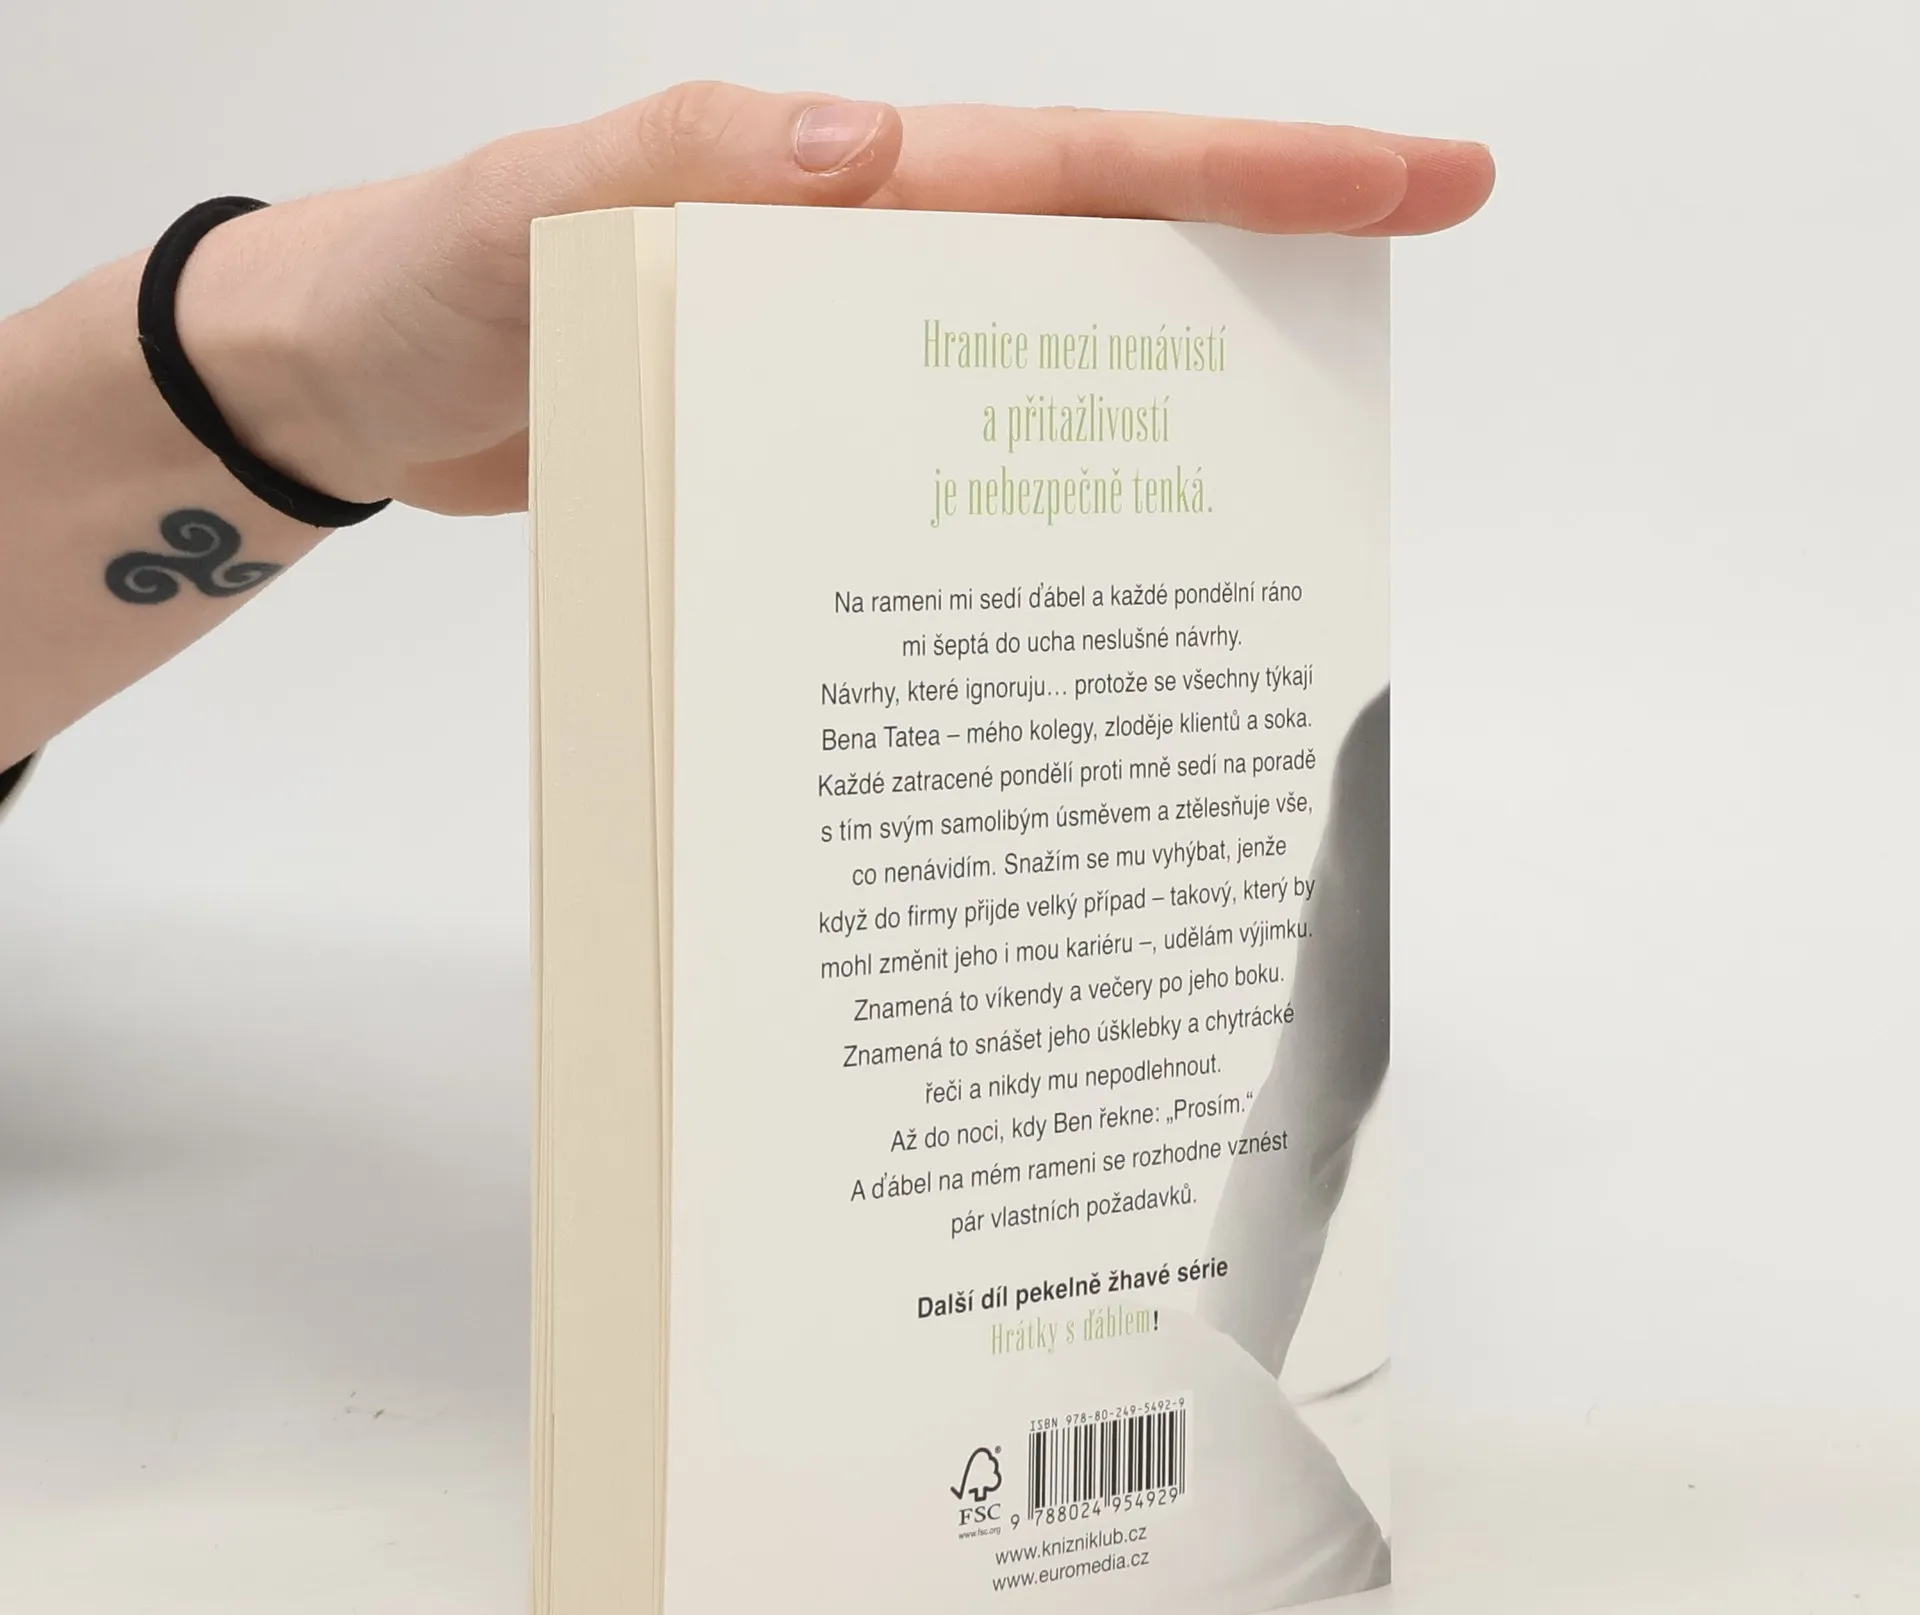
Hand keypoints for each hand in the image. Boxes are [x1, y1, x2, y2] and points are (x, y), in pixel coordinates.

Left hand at [179, 85, 1492, 516]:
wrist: (362, 389)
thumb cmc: (430, 284)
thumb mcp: (532, 209)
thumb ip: (684, 164)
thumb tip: (877, 154)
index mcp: (841, 191)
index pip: (1079, 170)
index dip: (1251, 176)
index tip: (1410, 179)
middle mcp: (868, 271)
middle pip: (1106, 267)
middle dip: (1262, 281)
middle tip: (1400, 314)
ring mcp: (847, 370)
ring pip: (1038, 383)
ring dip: (1154, 422)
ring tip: (1276, 498)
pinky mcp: (810, 455)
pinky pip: (945, 472)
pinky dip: (1015, 517)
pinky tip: (1066, 587)